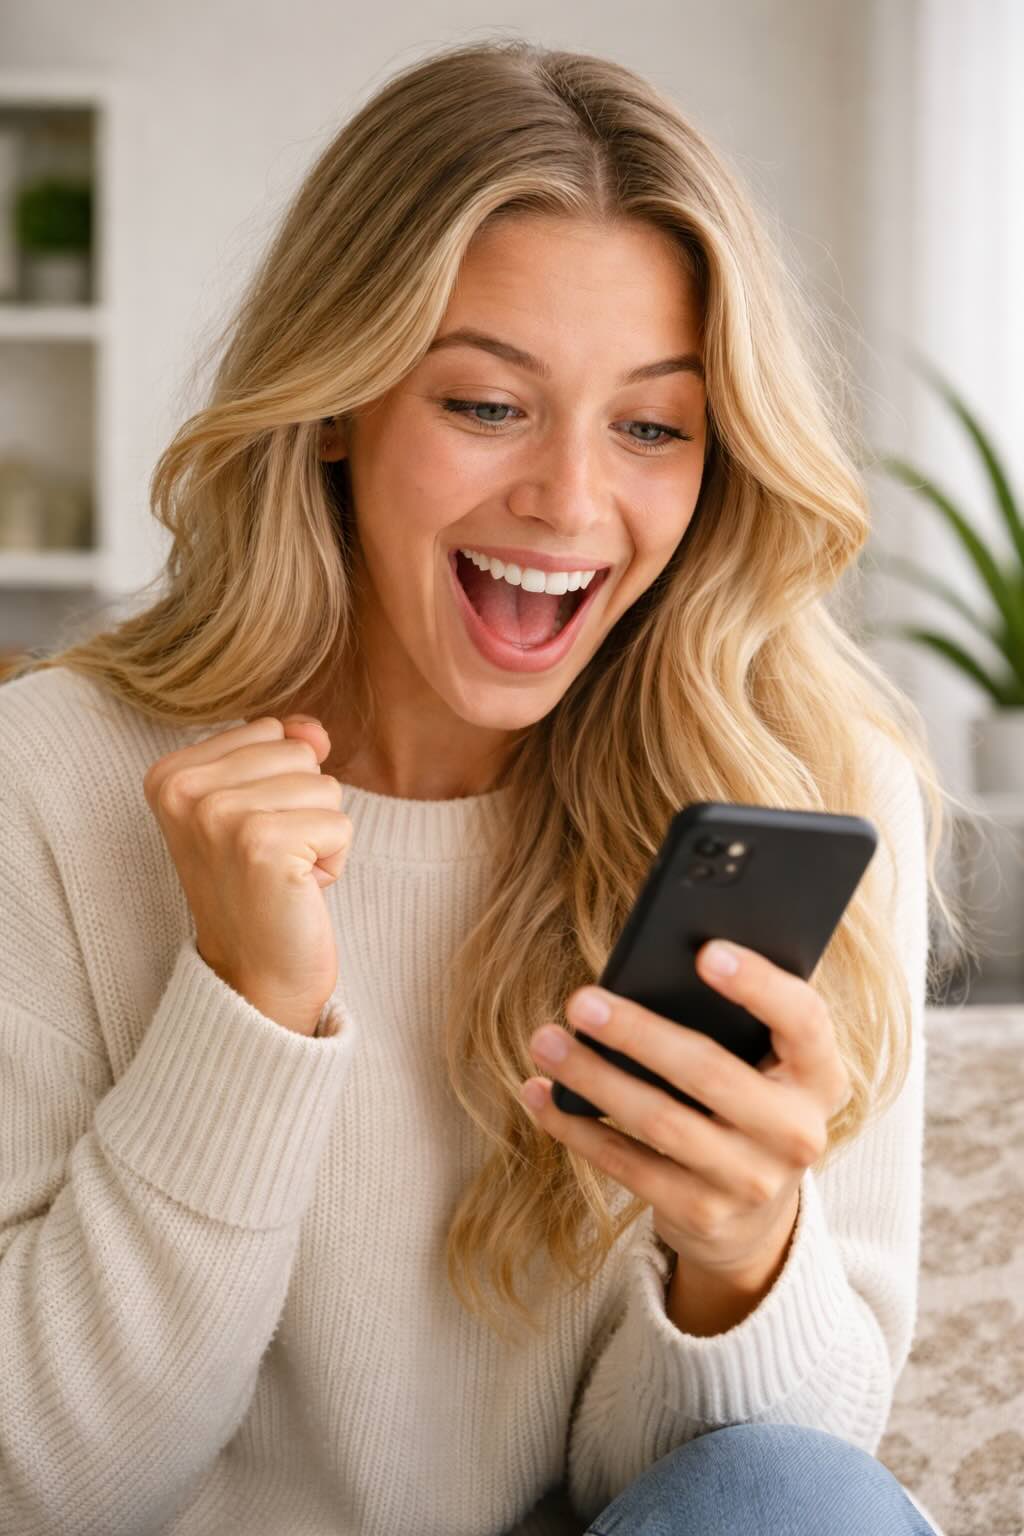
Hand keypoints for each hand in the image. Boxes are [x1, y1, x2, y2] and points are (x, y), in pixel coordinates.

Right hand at [143, 715, 352, 1035]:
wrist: (256, 975)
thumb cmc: (261, 887)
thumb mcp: (259, 805)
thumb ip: (283, 748)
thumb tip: (313, 729)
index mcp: (169, 774)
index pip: (269, 730)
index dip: (278, 786)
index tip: (248, 837)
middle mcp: (184, 791)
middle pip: (297, 752)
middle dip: (303, 807)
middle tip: (269, 859)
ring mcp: (219, 816)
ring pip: (324, 785)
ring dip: (320, 834)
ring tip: (283, 874)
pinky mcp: (263, 845)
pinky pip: (341, 823)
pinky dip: (334, 861)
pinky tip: (299, 890)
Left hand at [520, 940, 851, 1280]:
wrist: (755, 1218)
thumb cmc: (747, 1102)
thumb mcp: (766, 1066)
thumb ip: (735, 1022)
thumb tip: (653, 965)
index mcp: (820, 1077)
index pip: (804, 1021)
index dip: (759, 985)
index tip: (705, 951)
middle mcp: (796, 1133)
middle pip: (711, 1073)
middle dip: (639, 1033)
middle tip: (581, 1000)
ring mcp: (751, 1181)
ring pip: (661, 1122)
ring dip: (594, 1078)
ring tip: (546, 1041)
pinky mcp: (702, 1215)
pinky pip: (628, 1166)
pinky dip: (577, 1128)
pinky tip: (541, 1094)